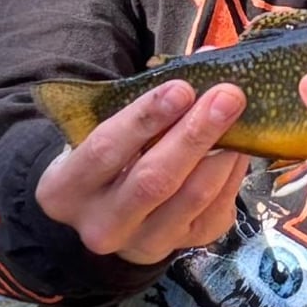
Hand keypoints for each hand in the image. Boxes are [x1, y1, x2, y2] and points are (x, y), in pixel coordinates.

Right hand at [36, 80, 249, 264]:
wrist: (106, 217)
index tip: (181, 88)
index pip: (105, 150)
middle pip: (154, 179)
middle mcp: (102, 226)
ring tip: (239, 115)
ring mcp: (144, 243)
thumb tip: (205, 59)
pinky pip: (216, 210)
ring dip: (223, 152)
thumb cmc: (106, 160)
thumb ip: (146, 100)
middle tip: (226, 96)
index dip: (145, 118)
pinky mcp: (184, 247)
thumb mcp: (105, 130)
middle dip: (195, 133)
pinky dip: (233, 173)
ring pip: (192, 198)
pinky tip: (239, 146)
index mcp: (66, 190)